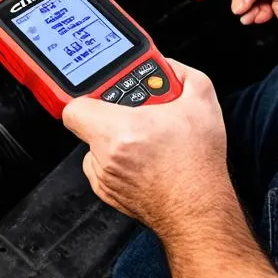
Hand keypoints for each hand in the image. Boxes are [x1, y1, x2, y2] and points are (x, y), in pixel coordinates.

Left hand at [62, 61, 232, 236]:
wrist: (199, 211)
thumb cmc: (197, 165)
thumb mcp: (202, 102)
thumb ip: (181, 73)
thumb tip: (167, 67)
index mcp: (119, 130)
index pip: (74, 105)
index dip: (89, 94)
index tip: (104, 90)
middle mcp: (105, 156)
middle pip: (91, 122)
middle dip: (112, 113)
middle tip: (138, 112)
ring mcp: (104, 178)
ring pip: (98, 145)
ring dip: (117, 138)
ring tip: (147, 138)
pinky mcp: (108, 194)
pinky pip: (103, 167)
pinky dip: (119, 161)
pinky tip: (145, 159)